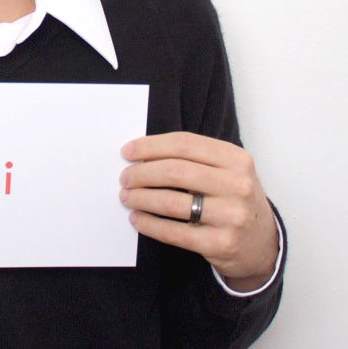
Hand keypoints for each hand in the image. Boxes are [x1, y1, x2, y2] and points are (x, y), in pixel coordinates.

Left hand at [119, 132, 277, 291]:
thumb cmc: (234, 198)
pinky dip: (149, 224)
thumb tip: (142, 154)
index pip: (184, 144)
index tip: (128, 151)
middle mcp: (237, 185)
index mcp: (236, 159)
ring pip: (171, 202)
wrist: (263, 243)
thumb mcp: (226, 170)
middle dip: (141, 173)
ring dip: (141, 198)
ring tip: (127, 196)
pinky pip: (174, 232)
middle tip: (125, 177)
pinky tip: (138, 219)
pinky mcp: (221, 244)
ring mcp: (232, 216)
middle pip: (175, 171)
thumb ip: (192, 158)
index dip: (150, 145)